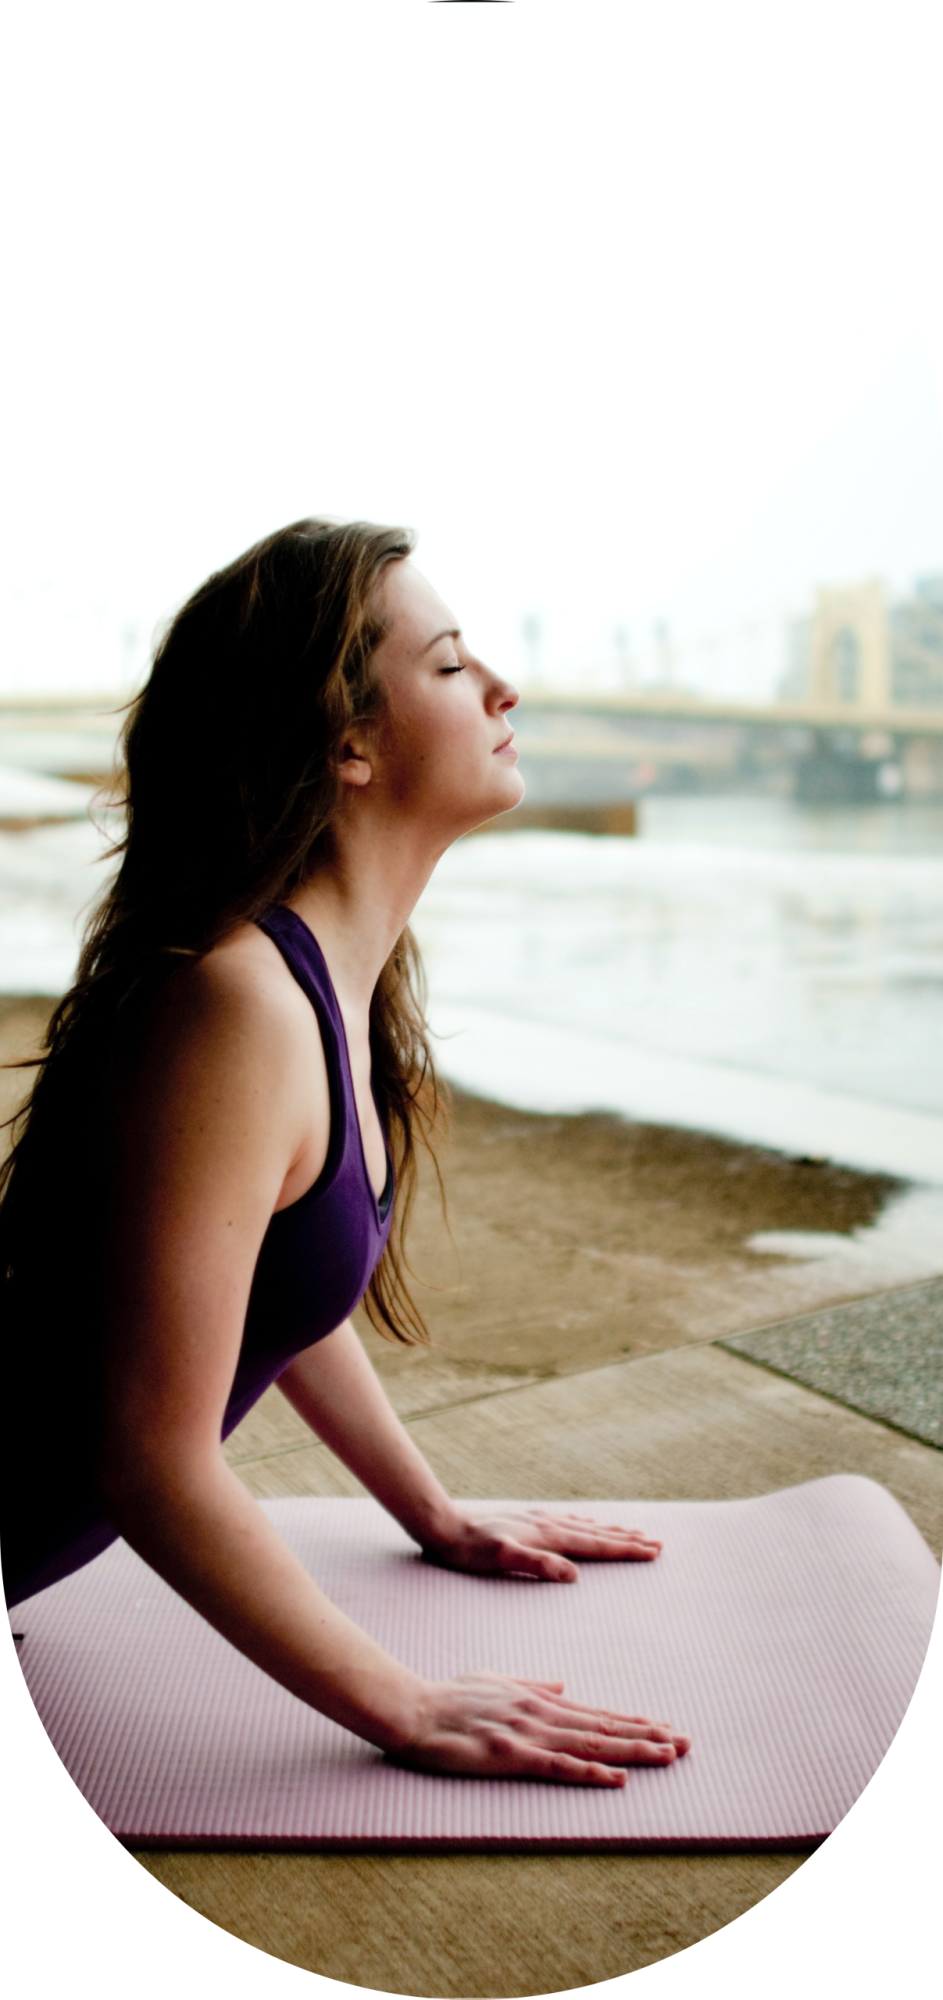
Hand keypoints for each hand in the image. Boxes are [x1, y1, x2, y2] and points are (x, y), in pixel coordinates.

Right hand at [392, 1672, 690, 1783]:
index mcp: (539, 1698)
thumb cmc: (449, 1697)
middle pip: (605, 1726)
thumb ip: (532, 1684)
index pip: (597, 1713)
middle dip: (648, 1735)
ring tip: (668, 1755)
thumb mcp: (496, 1680)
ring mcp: (529, 1733)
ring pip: (592, 1743)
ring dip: (633, 1750)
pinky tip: (618, 1778)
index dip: (634, 1721)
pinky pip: (559, 1766)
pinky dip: (592, 1772)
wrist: (413, 1708)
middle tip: (687, 1743)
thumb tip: (564, 1684)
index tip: (666, 1727)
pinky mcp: (512, 1754)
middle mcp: (542, 1712)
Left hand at [421, 1508, 662, 1581]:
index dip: (625, 1550)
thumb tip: (574, 1575)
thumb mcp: (501, 1559)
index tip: (653, 1551)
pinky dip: (587, 1525)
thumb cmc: (469, 1549)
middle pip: (597, 1533)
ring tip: (633, 1532)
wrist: (442, 1525)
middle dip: (628, 1540)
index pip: (595, 1545)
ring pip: (585, 1527)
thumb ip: (537, 1564)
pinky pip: (568, 1523)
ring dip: (611, 1531)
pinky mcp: (527, 1522)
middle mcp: (548, 1524)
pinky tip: (588, 1524)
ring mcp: (538, 1521)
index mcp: (547, 1536)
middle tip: (657, 1544)